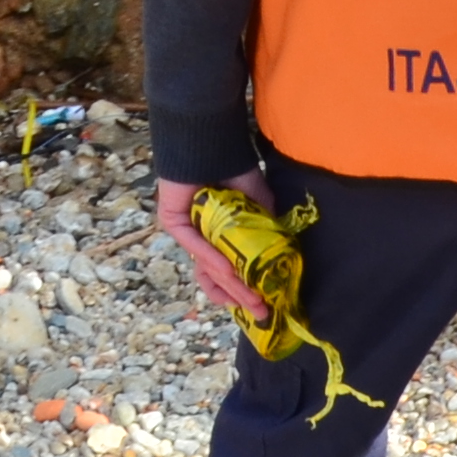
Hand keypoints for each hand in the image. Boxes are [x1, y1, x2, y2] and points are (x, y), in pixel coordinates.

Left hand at [156, 173, 270, 323]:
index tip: (263, 305)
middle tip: (260, 311)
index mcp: (218, 238)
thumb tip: (283, 262)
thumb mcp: (260, 208)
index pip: (226, 273)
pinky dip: (212, 258)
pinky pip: (193, 245)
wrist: (214, 145)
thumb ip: (267, 233)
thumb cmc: (236, 172)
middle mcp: (200, 240)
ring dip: (229, 284)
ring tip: (248, 297)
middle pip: (216, 278)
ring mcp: (186, 233)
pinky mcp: (173, 222)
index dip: (243, 291)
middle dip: (241, 297)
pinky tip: (228, 270)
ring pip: (206, 267)